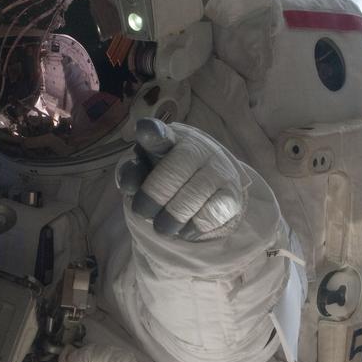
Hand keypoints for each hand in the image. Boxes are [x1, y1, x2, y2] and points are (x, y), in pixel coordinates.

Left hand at [115, 118, 246, 240]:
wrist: (208, 184)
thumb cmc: (168, 175)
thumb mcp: (146, 170)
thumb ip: (134, 173)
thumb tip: (129, 183)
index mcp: (169, 139)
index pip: (158, 134)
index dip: (152, 133)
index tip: (146, 131)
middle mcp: (197, 149)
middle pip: (173, 173)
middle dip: (153, 198)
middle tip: (142, 212)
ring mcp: (218, 170)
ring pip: (193, 196)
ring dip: (172, 217)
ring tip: (163, 227)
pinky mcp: (232, 194)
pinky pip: (212, 214)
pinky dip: (194, 226)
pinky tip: (186, 229)